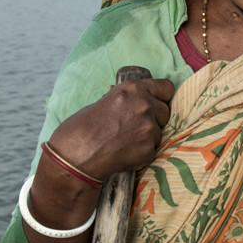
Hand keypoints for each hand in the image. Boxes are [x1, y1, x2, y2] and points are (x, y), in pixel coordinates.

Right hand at [48, 78, 175, 179]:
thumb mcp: (106, 101)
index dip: (161, 97)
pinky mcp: (149, 148)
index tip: (156, 103)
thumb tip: (138, 97)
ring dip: (148, 137)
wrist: (76, 155)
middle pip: (166, 111)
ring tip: (126, 141)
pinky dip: (142, 153)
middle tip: (134, 127)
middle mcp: (145, 104)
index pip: (167, 87)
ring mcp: (149, 127)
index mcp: (134, 88)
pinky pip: (153, 149)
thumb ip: (128, 99)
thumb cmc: (83, 127)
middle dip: (155, 119)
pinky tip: (125, 153)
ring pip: (160, 131)